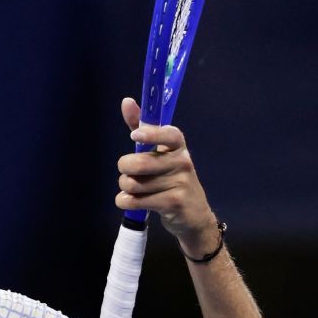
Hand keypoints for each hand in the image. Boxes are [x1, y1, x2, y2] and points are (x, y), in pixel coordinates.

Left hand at [115, 97, 219, 253]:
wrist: (193, 216)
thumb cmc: (170, 180)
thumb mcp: (159, 154)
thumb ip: (141, 127)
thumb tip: (126, 101)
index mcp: (178, 147)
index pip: (169, 134)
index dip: (151, 133)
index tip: (134, 136)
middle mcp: (182, 162)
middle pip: (140, 163)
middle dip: (124, 170)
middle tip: (127, 174)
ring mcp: (181, 184)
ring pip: (133, 184)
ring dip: (125, 189)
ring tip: (135, 190)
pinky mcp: (174, 203)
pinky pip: (135, 201)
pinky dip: (125, 202)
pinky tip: (134, 201)